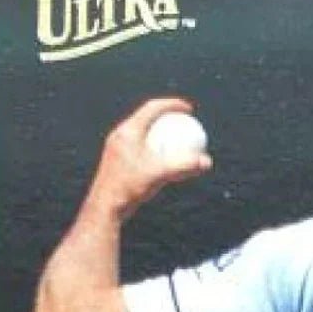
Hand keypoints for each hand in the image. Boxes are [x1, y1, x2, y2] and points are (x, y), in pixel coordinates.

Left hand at [86, 97, 212, 221]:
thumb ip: (184, 166)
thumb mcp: (160, 175)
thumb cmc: (129, 189)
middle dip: (168, 118)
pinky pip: (140, 147)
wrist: (106, 206)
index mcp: (128, 131)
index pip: (152, 108)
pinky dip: (155, 148)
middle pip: (147, 118)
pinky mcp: (118, 160)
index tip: (189, 109)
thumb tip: (207, 162)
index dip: (173, 105)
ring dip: (161, 133)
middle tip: (185, 124)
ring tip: (177, 141)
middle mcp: (121, 135)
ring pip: (143, 133)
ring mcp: (118, 147)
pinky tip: (166, 161)